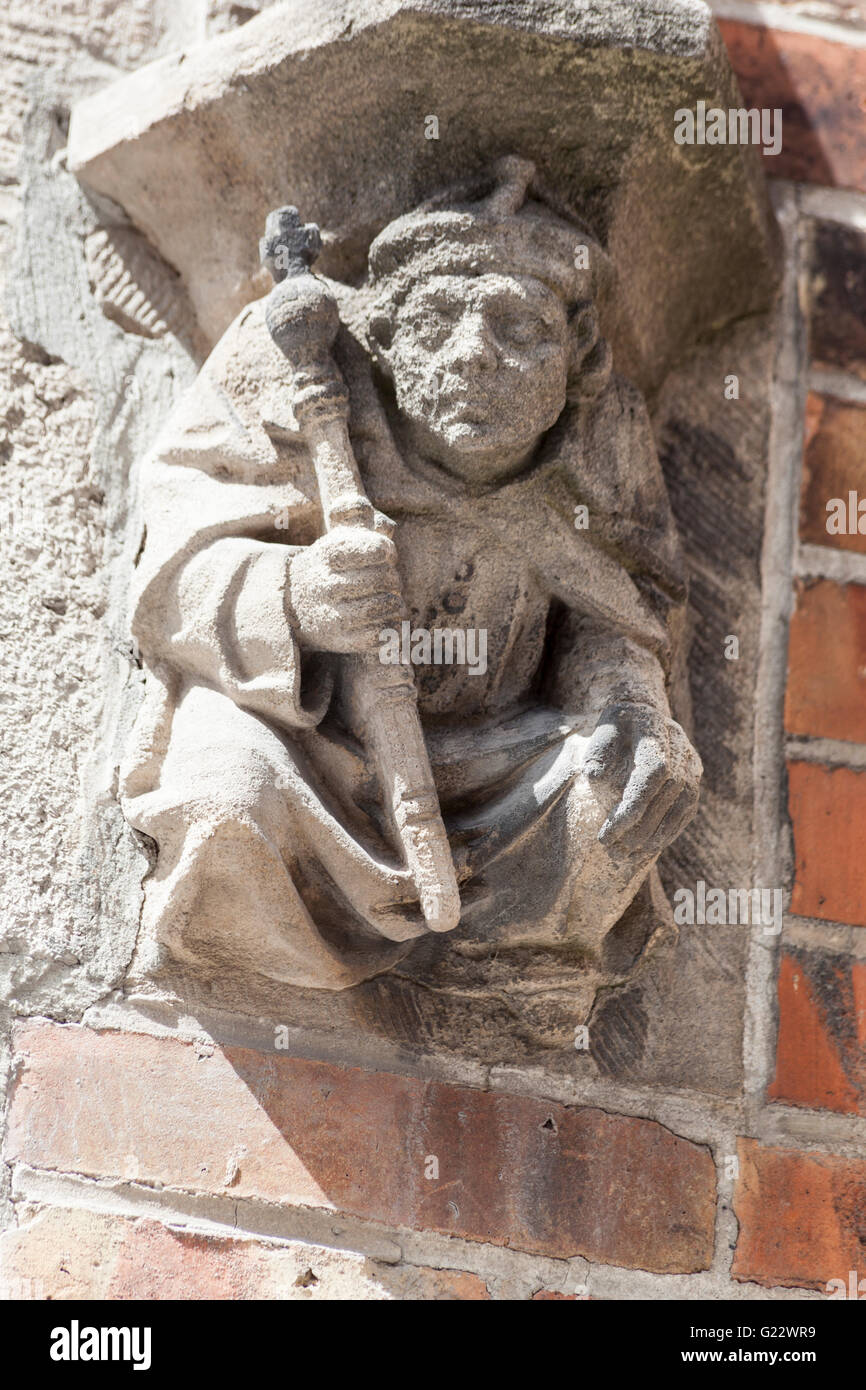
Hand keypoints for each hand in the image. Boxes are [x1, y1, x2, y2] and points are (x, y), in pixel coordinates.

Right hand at [288, 526, 403, 654]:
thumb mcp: (337, 537)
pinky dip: (391, 625)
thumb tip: (384, 522)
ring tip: (389, 599)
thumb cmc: (329, 567)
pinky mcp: (341, 640)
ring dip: (395, 602)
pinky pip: (382, 634)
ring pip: (386, 605)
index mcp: (328, 554)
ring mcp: (332, 614)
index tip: (385, 555)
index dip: (387, 551)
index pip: (376, 549)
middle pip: (384, 578)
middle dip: (393, 577)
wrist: (293, 605)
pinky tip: (384, 618)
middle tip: (388, 579)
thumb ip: (358, 516)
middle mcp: (327, 584)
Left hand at [583, 701, 701, 854]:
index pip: (652, 772)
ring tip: (629, 855)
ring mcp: (691, 759)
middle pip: (670, 790)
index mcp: (654, 727)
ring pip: (683, 802)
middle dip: (642, 826)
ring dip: (658, 834)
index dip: (633, 806)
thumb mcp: (598, 736)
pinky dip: (670, 830)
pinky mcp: (695, 774)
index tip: (609, 833)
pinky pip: (688, 808)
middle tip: (615, 850)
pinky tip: (649, 848)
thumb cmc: (613, 729)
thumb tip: (596, 779)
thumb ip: (596, 757)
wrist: (640, 713)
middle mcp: (679, 742)